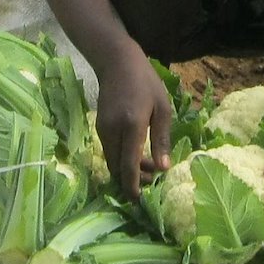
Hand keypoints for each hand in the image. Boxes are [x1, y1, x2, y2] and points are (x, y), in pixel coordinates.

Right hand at [96, 46, 174, 198]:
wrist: (117, 63)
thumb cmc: (146, 82)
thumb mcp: (162, 108)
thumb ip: (162, 139)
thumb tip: (163, 168)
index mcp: (132, 124)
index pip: (129, 163)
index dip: (133, 185)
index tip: (140, 200)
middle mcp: (113, 130)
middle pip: (118, 168)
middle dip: (132, 181)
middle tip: (152, 182)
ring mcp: (103, 129)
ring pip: (112, 161)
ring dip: (128, 170)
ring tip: (148, 169)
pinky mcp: (99, 128)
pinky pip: (110, 152)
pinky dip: (122, 160)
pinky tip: (137, 156)